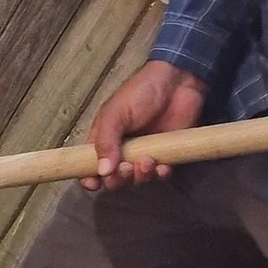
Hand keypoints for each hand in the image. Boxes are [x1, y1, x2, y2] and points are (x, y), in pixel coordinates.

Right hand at [85, 59, 207, 188]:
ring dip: (140, 176)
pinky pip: (160, 176)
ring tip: (148, 161)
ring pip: (137, 180)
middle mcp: (122, 151)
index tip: (94, 183)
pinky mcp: (166, 156)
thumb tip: (101, 172)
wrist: (178, 83)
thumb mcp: (116, 113)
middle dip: (118, 179)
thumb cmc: (141, 93)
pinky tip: (163, 166)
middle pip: (114, 179)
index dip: (89, 178)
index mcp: (104, 140)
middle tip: (126, 167)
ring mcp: (144, 154)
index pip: (89, 166)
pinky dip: (160, 175)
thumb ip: (106, 141)